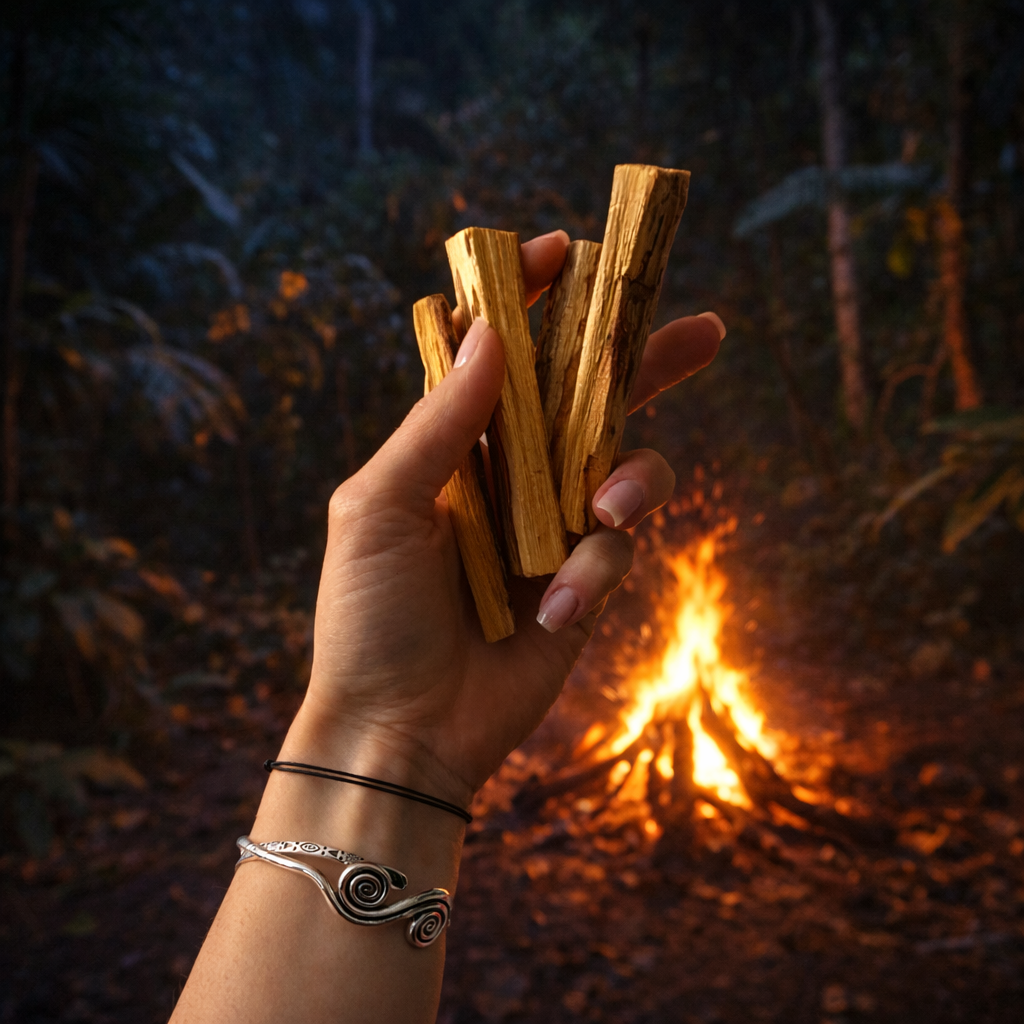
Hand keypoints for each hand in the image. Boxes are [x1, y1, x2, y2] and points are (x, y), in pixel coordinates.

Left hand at [287, 230, 722, 808]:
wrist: (399, 728)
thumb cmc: (367, 616)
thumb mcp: (378, 507)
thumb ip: (438, 423)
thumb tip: (490, 334)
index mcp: (455, 445)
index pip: (504, 356)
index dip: (537, 303)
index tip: (570, 254)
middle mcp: (512, 476)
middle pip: (591, 400)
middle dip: (645, 361)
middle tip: (703, 331)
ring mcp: (552, 530)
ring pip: (627, 471)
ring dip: (629, 484)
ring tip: (599, 517)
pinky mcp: (584, 583)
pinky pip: (617, 554)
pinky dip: (591, 576)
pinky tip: (550, 612)